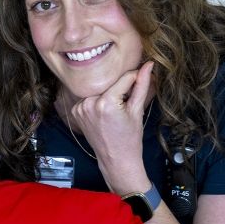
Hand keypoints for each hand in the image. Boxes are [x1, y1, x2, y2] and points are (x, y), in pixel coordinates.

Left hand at [71, 61, 153, 193]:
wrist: (116, 159)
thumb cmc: (130, 138)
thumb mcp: (137, 110)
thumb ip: (142, 85)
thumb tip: (149, 64)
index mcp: (106, 102)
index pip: (124, 78)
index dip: (135, 78)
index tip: (140, 82)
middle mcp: (89, 103)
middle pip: (109, 82)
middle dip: (120, 87)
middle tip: (126, 102)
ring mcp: (79, 107)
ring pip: (99, 88)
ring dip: (107, 92)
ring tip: (115, 109)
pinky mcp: (75, 111)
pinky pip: (89, 97)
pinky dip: (97, 100)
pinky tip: (104, 112)